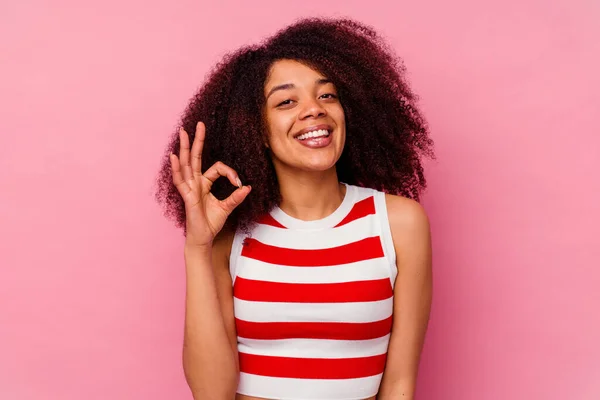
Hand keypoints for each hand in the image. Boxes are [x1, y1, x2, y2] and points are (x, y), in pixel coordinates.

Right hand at [170, 122, 250, 247]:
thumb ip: (236, 197)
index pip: (216, 167)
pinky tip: (175, 156)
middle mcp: (195, 182)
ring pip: (186, 164)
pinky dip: (177, 168)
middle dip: (197, 140)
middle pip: (195, 157)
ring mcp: (189, 188)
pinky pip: (180, 180)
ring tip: (183, 132)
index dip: (230, 172)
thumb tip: (248, 187)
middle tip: (199, 124)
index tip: (239, 183)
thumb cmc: (211, 223)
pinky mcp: (187, 196)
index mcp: (204, 183)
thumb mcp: (227, 207)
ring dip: (184, 147)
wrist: (204, 238)